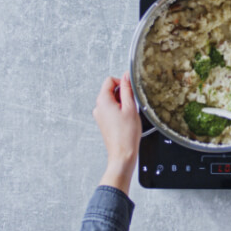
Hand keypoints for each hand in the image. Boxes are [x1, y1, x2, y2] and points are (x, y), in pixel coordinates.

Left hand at [93, 72, 141, 194]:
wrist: (122, 154)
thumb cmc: (126, 135)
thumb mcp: (131, 107)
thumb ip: (128, 89)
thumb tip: (126, 76)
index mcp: (102, 101)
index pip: (110, 80)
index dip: (122, 82)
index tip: (131, 89)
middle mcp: (98, 107)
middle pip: (110, 90)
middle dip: (123, 94)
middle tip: (132, 105)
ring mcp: (100, 115)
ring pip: (112, 101)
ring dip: (123, 104)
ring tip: (130, 115)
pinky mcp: (104, 122)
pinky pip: (112, 110)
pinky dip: (120, 111)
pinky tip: (127, 120)